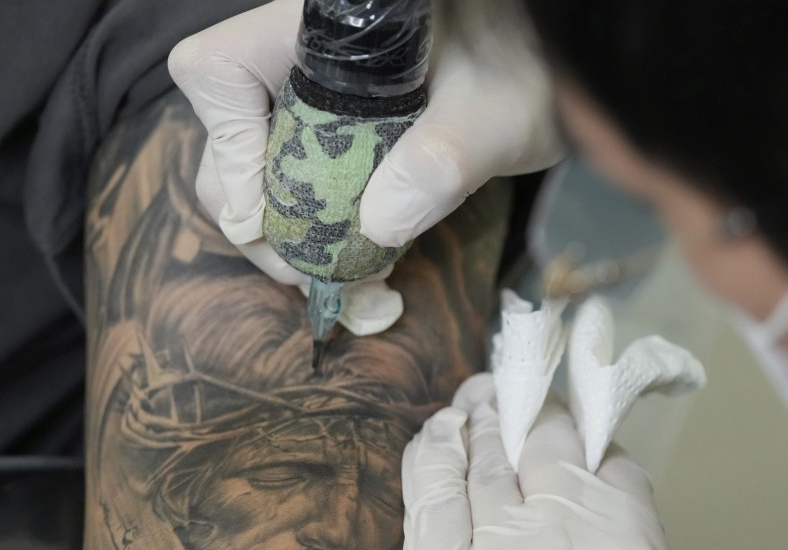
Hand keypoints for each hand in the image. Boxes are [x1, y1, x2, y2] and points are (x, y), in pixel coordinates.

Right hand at [168, 0, 563, 332]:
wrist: (570, 71)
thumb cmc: (538, 65)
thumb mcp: (498, 112)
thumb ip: (444, 160)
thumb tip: (378, 226)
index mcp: (326, 31)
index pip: (218, 68)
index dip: (226, 143)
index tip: (266, 208)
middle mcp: (308, 63)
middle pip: (231, 136)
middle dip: (257, 214)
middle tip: (304, 272)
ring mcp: (325, 104)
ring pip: (266, 169)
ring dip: (292, 233)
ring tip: (339, 279)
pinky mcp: (349, 138)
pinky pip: (310, 185)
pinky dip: (327, 231)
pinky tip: (365, 262)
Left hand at [396, 374, 739, 549]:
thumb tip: (658, 549)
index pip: (612, 461)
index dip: (598, 441)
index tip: (585, 434)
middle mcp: (558, 542)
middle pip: (543, 441)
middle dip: (538, 410)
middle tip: (526, 391)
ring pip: (481, 455)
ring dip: (482, 414)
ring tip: (481, 393)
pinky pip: (426, 492)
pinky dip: (433, 449)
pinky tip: (441, 429)